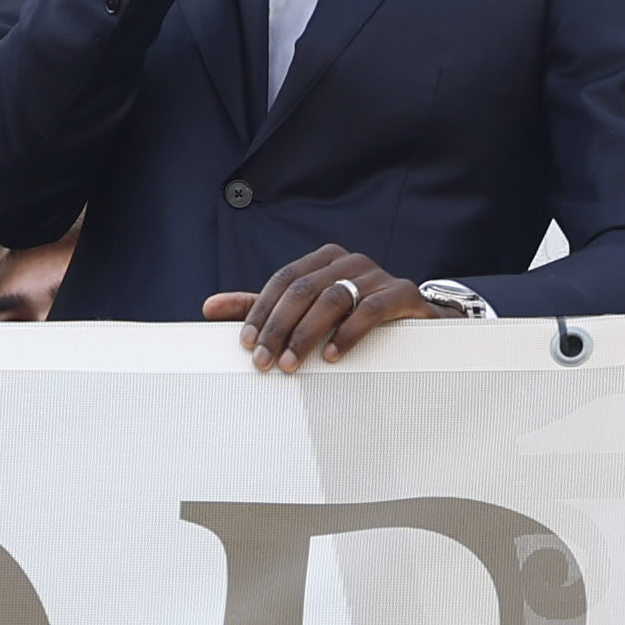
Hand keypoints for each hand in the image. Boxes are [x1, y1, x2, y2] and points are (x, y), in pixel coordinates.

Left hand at [201, 244, 456, 373]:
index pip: (283, 280)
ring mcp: (378, 275)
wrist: (415, 322)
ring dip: (307, 335)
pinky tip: (333, 357)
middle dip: (279, 328)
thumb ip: (262, 309)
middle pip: (304, 289)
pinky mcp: (403, 293)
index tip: (246, 344)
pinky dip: (349, 333)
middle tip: (264, 363)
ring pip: (333, 298)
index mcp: (323, 259)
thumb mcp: (305, 312)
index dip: (261, 311)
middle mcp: (349, 261)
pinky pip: (373, 309)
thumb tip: (208, 307)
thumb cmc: (353, 316)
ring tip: (291, 365)